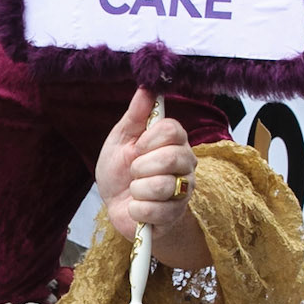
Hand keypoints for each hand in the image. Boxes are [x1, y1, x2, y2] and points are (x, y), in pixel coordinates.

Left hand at [96, 88, 197, 242]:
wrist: (117, 207)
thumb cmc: (120, 171)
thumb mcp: (122, 139)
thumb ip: (135, 114)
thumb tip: (146, 86)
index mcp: (175, 142)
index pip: (173, 130)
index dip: (148, 139)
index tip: (136, 147)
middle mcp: (186, 165)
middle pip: (172, 157)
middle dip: (141, 166)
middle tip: (134, 172)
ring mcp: (183, 192)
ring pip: (163, 186)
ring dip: (137, 190)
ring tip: (135, 191)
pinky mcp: (175, 216)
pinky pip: (155, 210)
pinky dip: (136, 210)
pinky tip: (136, 208)